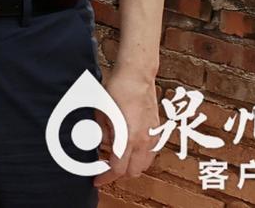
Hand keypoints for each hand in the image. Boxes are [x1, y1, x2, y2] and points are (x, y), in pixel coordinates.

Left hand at [97, 70, 157, 185]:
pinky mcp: (158, 130)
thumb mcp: (101, 112)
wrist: (137, 75)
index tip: (96, 180)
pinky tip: (127, 145)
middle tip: (103, 165)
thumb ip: (101, 133)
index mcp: (128, 137)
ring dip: (130, 164)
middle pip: (133, 172)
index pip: (118, 169)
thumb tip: (100, 146)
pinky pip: (150, 153)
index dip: (105, 177)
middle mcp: (144, 141)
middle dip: (117, 172)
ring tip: (114, 154)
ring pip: (144, 164)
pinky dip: (139, 155)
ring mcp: (153, 136)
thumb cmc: (117, 90)